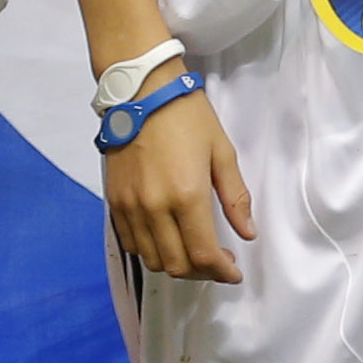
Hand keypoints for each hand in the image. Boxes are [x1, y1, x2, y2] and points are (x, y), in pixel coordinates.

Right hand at [100, 81, 251, 284]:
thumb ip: (235, 197)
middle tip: (217, 262)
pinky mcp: (115, 200)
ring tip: (192, 252)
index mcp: (187, 195)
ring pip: (152, 259)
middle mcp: (155, 207)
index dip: (222, 272)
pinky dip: (150, 250)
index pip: (204, 255)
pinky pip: (131, 243)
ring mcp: (131, 206)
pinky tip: (166, 238)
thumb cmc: (185, 115)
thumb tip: (247, 233)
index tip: (233, 271)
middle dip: (201, 272)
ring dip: (175, 264)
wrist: (140, 90)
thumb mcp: (221, 152)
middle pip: (176, 265)